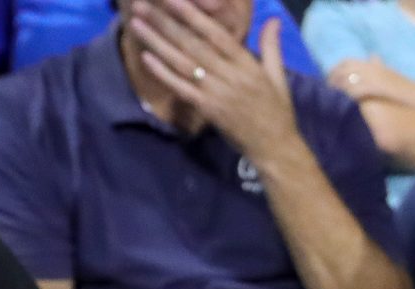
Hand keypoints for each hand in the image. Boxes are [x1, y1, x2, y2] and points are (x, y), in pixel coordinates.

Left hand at [128, 0, 299, 156]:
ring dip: (157, 43)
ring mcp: (217, 94)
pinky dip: (163, 73)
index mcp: (248, 65)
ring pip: (182, 63)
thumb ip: (272, 46)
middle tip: (141, 6)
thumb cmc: (277, 111)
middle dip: (166, 23)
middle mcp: (231, 77)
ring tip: (137, 25)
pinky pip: (181, 88)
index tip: (173, 0)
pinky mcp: (208, 110)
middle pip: (193, 45)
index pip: (218, 35)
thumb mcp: (278, 77)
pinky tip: (146, 57)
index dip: (194, 16)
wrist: (276, 148)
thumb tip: (273, 19)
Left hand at [328, 55, 410, 102]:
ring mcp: (375, 77)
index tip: (330, 78)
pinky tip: (346, 101)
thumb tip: (373, 55)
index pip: (348, 61)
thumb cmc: (407, 87)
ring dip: (339, 87)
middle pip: (345, 69)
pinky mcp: (378, 88)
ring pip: (349, 79)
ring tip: (333, 97)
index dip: (336, 69)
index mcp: (373, 64)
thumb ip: (380, 65)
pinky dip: (350, 94)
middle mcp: (372, 68)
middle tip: (328, 89)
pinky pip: (358, 89)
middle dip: (333, 78)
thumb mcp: (392, 72)